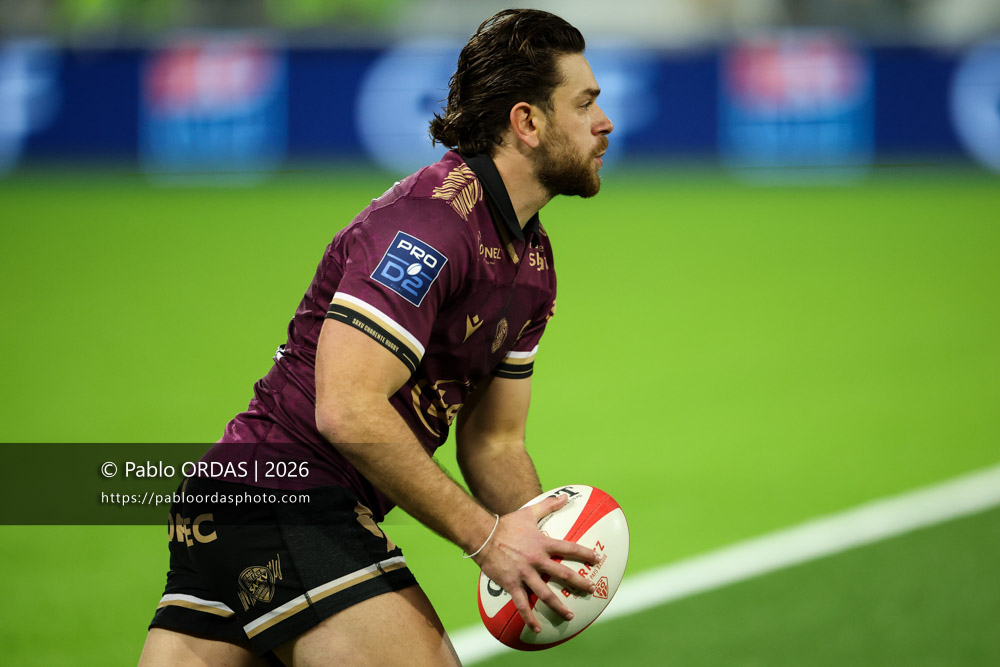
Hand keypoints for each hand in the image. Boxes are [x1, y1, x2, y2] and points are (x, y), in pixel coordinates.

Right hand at [473, 494, 604, 633]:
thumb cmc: (506, 523)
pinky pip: (522, 604)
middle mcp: (536, 560)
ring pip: (545, 593)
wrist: (483, 535)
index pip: (569, 549)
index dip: (584, 554)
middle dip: (579, 582)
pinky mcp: (511, 584)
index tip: (597, 559)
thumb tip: (565, 496)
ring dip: (559, 605)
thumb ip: (548, 505)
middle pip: (562, 574)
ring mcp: (524, 574)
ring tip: (570, 615)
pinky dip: (530, 618)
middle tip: (591, 589)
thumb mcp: (529, 512)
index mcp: (542, 544)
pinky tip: (538, 628)